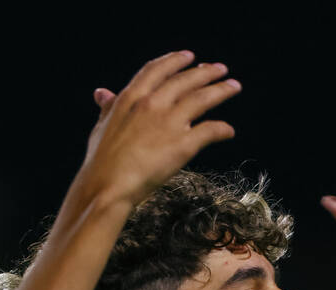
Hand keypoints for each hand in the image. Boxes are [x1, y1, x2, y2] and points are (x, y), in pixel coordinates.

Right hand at [77, 51, 239, 205]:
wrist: (107, 187)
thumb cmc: (101, 162)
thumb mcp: (102, 128)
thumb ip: (109, 108)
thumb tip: (102, 92)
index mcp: (131, 98)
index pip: (158, 70)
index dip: (175, 60)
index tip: (189, 56)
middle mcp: (152, 104)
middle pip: (185, 80)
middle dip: (206, 72)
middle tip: (220, 69)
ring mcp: (169, 123)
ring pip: (202, 99)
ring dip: (221, 91)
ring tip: (234, 86)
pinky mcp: (183, 145)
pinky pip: (210, 130)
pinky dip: (222, 129)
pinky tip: (229, 131)